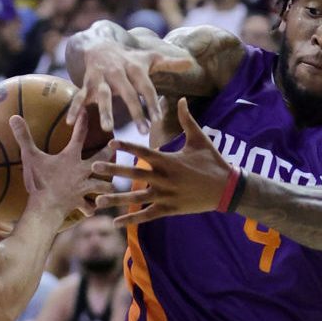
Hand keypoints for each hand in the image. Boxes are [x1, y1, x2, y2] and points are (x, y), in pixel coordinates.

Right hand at [9, 110, 113, 223]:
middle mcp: (82, 171)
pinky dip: (91, 207)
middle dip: (109, 152)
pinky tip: (93, 208)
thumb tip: (14, 117)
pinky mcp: (80, 202)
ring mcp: (83, 188)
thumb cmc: (39, 181)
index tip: (89, 111)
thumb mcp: (30, 157)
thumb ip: (24, 137)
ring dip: (106, 184)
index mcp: (71, 157)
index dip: (83, 122)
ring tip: (111, 183)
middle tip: (116, 147)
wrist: (46, 208)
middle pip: (101, 159)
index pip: (79, 135)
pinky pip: (89, 206)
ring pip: (103, 185)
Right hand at [66, 21, 193, 133]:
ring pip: (103, 95)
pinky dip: (74, 109)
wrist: (99, 44)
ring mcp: (100, 78)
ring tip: (108, 128)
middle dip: (135, 111)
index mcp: (134, 67)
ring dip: (105, 111)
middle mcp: (117, 72)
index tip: (157, 119)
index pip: (146, 87)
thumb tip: (192, 62)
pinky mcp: (86, 83)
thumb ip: (169, 63)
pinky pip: (79, 97)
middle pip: (127, 93)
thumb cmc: (129, 58)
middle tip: (143, 131)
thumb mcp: (148, 58)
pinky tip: (70, 123)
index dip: (151, 102)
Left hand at [92, 98, 230, 224]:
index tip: (110, 141)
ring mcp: (166, 195)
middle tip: (93, 167)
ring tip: (96, 200)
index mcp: (169, 160)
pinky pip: (147, 215)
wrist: (227, 189)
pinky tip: (114, 221)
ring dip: (116, 198)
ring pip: (137, 198)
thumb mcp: (200, 139)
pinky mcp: (170, 209)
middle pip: (135, 173)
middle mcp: (165, 178)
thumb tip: (181, 99)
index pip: (144, 151)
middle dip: (113, 170)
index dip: (127, 146)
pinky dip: (131, 218)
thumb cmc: (213, 161)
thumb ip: (187, 120)